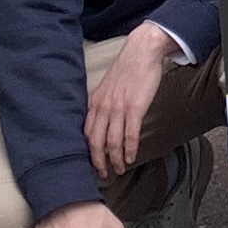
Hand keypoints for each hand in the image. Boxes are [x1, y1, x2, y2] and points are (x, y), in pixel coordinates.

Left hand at [82, 29, 169, 181]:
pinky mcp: (134, 108)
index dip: (88, 152)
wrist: (141, 52)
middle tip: (104, 174)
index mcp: (95, 103)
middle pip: (96, 143)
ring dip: (116, 160)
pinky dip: (130, 150)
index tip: (92, 164)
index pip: (86, 134)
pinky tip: (131, 158)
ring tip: (119, 169)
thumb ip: (103, 105)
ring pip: (113, 142)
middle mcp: (103, 107)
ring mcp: (118, 108)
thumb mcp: (107, 88)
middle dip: (99, 162)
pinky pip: (130, 135)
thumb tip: (103, 124)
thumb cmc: (127, 69)